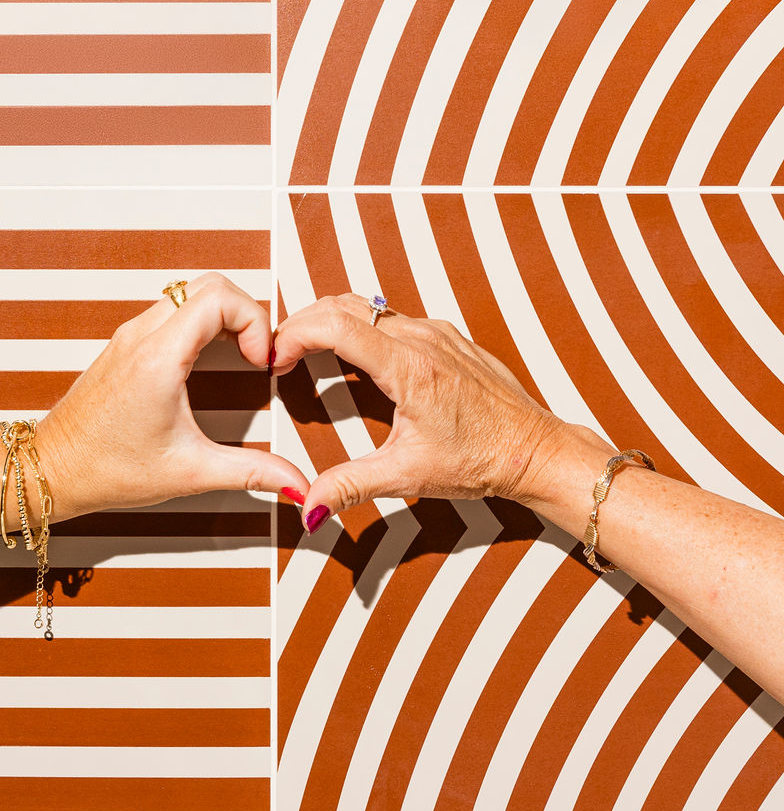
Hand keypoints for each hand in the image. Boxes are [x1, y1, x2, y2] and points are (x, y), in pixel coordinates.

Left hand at [36, 273, 308, 517]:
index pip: (220, 297)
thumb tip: (293, 481)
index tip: (260, 361)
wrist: (51, 470)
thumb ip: (251, 472)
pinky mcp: (126, 344)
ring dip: (224, 316)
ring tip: (238, 356)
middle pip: (209, 284)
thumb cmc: (103, 469)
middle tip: (256, 354)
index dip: (255, 322)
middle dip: (246, 312)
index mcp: (157, 359)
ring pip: (189, 292)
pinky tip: (209, 361)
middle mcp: (141, 337)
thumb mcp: (190, 472)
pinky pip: (172, 309)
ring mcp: (130, 336)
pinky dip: (201, 323)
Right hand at [272, 295, 567, 527]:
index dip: (295, 334)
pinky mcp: (445, 337)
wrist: (534, 450)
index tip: (275, 357)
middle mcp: (424, 339)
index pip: (338, 325)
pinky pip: (390, 317)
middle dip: (302, 323)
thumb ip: (350, 486)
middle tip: (278, 353)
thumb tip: (309, 504)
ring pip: (367, 306)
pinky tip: (349, 355)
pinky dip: (357, 326)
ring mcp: (437, 333)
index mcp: (411, 368)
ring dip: (329, 322)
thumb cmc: (482, 459)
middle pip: (345, 305)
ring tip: (305, 352)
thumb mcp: (408, 475)